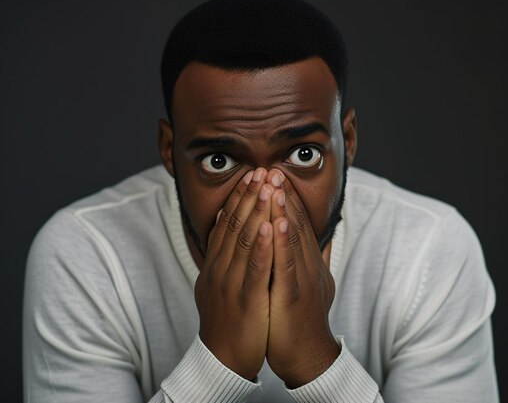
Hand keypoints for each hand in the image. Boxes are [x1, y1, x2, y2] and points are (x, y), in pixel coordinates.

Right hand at [195, 168, 274, 380]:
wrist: (223, 358)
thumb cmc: (228, 318)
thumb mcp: (220, 281)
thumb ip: (223, 252)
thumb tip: (225, 222)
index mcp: (217, 264)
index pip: (227, 223)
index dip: (239, 198)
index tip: (252, 175)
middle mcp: (220, 268)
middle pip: (234, 225)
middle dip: (249, 196)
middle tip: (261, 170)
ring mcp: (231, 283)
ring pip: (243, 241)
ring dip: (256, 211)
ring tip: (267, 187)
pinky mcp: (245, 300)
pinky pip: (254, 269)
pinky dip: (262, 246)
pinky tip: (270, 226)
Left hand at [265, 170, 339, 387]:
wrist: (309, 357)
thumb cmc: (305, 321)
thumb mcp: (315, 285)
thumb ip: (318, 259)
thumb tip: (325, 238)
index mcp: (308, 264)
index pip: (297, 225)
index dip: (287, 199)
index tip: (275, 177)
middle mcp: (308, 267)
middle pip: (295, 225)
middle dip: (283, 196)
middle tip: (272, 169)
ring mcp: (301, 280)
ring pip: (292, 239)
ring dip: (284, 210)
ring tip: (275, 185)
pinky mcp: (293, 296)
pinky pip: (286, 265)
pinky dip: (282, 242)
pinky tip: (278, 223)